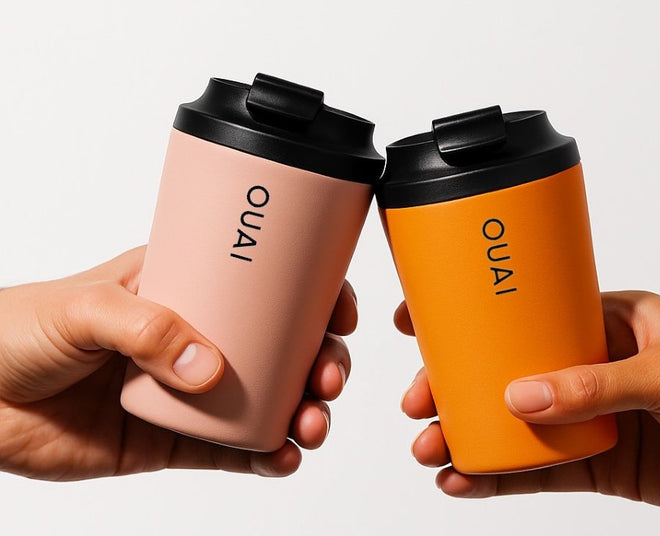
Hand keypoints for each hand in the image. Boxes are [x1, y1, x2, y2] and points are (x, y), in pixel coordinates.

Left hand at [0, 246, 353, 480]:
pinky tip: (283, 455)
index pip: (263, 281)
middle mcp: (196, 336)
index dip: (311, 294)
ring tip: (309, 423)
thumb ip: (146, 329)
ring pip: (270, 398)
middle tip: (326, 377)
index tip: (337, 311)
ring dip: (305, 409)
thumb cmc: (8, 333)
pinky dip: (269, 456)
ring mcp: (188, 390)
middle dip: (321, 361)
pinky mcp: (172, 441)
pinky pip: (236, 450)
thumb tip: (209, 369)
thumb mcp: (80, 308)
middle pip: (283, 345)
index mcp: (183, 286)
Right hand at [396, 290, 659, 523]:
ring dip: (471, 435)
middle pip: (512, 371)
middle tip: (421, 403)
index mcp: (618, 320)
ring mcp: (599, 417)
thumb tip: (522, 394)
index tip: (423, 319)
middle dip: (460, 386)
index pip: (535, 311)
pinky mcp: (604, 464)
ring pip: (518, 423)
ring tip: (433, 449)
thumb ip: (595, 386)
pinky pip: (541, 469)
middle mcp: (600, 365)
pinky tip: (465, 480)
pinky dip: (501, 476)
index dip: (480, 315)